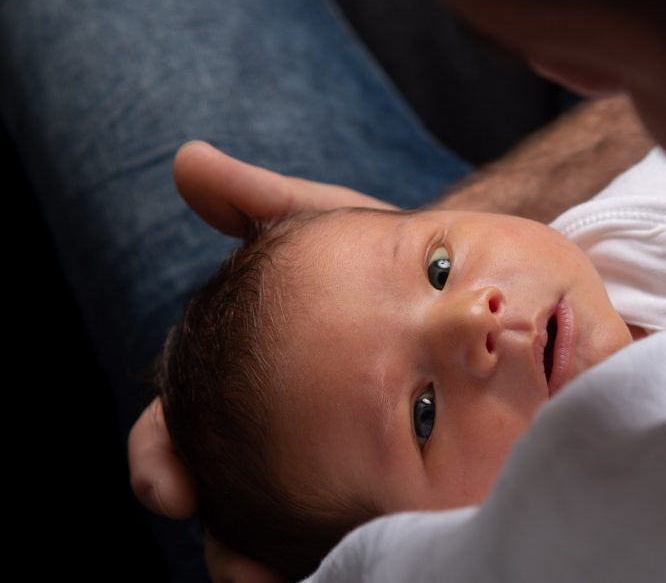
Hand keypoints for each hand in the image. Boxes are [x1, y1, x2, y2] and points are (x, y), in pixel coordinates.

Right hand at [130, 142, 389, 579]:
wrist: (466, 290)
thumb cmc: (382, 259)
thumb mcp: (323, 230)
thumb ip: (261, 205)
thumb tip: (189, 162)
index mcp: (235, 377)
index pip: (175, 428)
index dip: (161, 456)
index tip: (169, 485)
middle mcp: (263, 429)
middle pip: (218, 494)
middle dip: (215, 530)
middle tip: (228, 558)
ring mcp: (314, 463)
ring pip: (267, 530)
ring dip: (259, 560)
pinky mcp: (372, 487)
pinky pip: (339, 535)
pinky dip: (322, 560)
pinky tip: (339, 572)